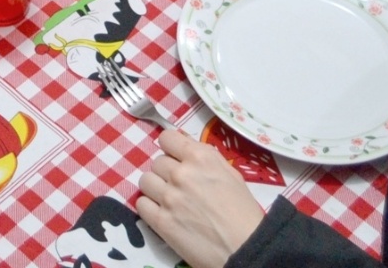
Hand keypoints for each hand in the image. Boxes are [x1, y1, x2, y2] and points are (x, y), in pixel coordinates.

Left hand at [136, 129, 266, 267]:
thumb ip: (205, 159)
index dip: (171, 150)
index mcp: (201, 157)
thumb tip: (184, 150)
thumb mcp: (230, 175)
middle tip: (179, 188)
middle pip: (157, 162)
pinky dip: (149, 208)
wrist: (246, 248)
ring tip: (170, 201)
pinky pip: (141, 204)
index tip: (175, 159)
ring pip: (145, 180)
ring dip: (155, 189)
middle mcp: (181, 173)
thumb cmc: (244, 212)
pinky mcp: (160, 221)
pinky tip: (164, 214)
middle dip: (166, 173)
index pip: (167, 138)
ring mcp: (169, 197)